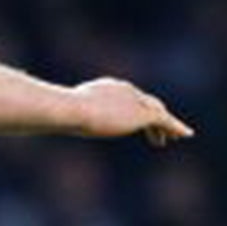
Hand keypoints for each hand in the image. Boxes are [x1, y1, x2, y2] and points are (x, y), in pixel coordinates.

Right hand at [68, 78, 192, 146]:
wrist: (72, 110)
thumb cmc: (59, 114)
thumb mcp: (60, 117)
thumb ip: (59, 118)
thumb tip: (40, 122)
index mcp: (107, 88)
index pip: (126, 97)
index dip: (132, 110)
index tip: (131, 122)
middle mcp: (125, 90)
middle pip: (145, 102)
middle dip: (152, 115)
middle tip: (159, 130)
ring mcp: (135, 101)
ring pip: (157, 112)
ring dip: (166, 125)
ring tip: (175, 137)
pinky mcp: (143, 114)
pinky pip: (165, 121)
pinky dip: (176, 127)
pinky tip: (186, 135)